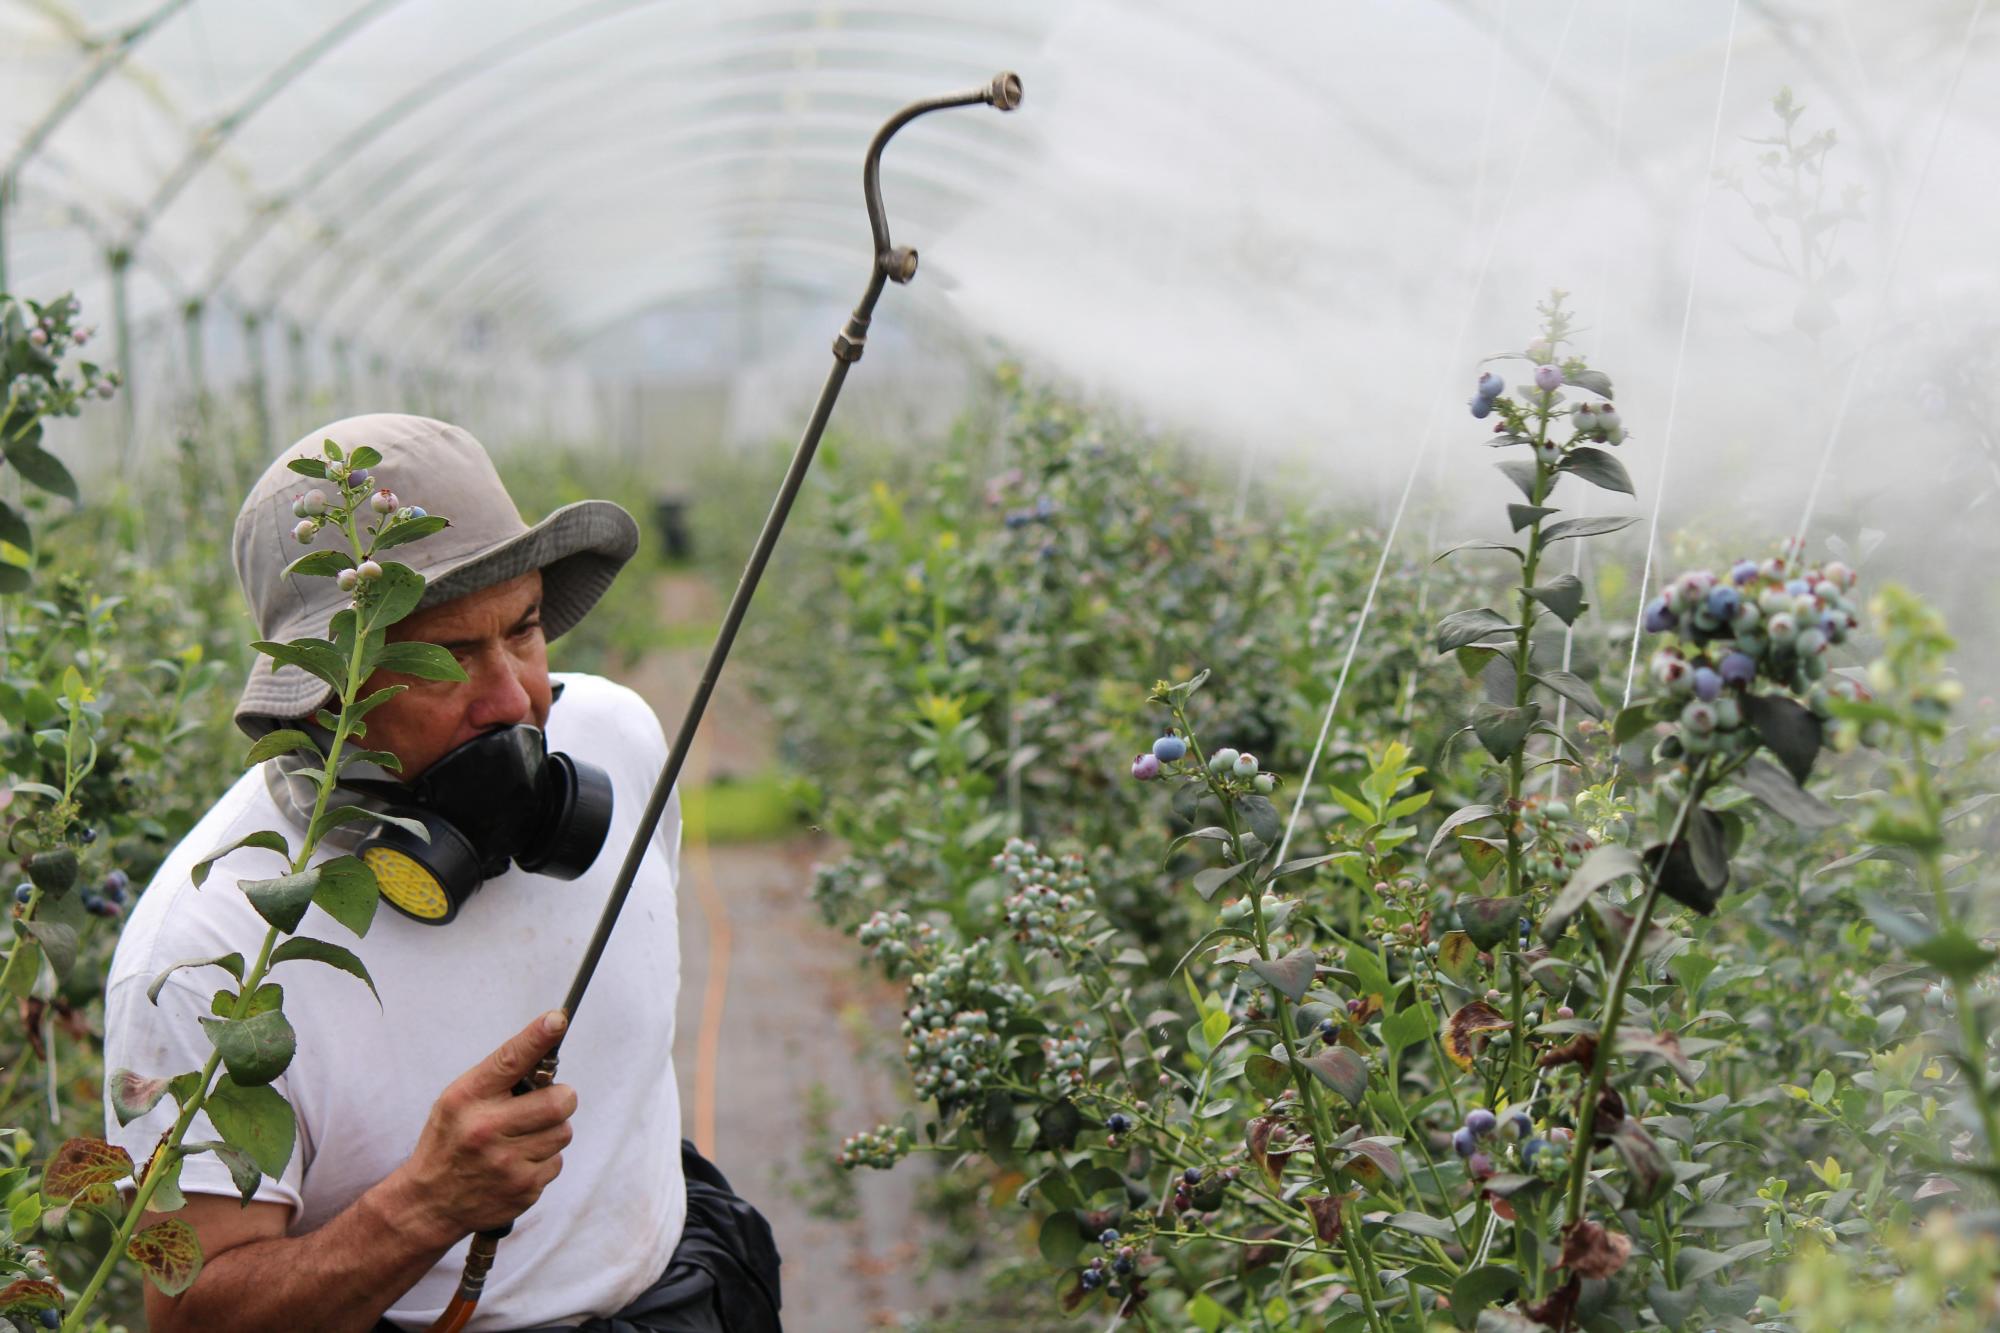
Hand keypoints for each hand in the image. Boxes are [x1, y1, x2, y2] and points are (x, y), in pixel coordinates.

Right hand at [392, 1010, 576, 1243]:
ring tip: (523, 1138)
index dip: (537, 1037)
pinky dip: (544, 1160)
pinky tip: (518, 1163)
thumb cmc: (449, 1142)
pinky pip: (557, 1162)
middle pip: (559, 1101)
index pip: (509, 1060)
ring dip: (551, 1131)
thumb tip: (545, 1051)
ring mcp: (507, 1163)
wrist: (430, 1203)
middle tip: (547, 1102)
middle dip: (561, 1098)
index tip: (557, 1020)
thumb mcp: (457, 1101)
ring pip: (563, 1132)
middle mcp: (487, 1129)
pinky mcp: (523, 1188)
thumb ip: (497, 1079)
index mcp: (468, 1099)